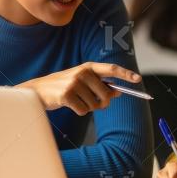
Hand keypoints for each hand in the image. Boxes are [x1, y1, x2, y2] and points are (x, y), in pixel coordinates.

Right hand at [17, 62, 140, 115]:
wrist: (38, 91)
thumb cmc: (64, 87)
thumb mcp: (82, 82)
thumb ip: (100, 85)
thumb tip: (118, 92)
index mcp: (88, 67)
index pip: (111, 69)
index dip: (125, 74)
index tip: (138, 79)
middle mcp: (83, 72)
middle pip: (106, 94)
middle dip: (103, 103)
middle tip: (93, 103)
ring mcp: (74, 83)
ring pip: (95, 105)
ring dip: (88, 107)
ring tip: (75, 100)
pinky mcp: (67, 95)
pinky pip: (84, 110)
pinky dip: (79, 111)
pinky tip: (69, 104)